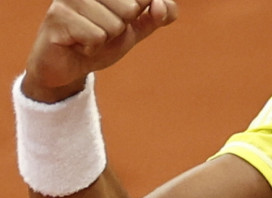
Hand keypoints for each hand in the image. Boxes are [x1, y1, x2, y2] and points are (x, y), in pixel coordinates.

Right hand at [22, 0, 178, 101]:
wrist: (68, 65)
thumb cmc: (100, 41)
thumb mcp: (135, 29)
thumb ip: (156, 17)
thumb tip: (161, 5)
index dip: (139, 14)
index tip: (122, 20)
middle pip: (131, 8)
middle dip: (121, 28)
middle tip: (101, 31)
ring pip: (114, 24)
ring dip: (106, 39)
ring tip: (88, 37)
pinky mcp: (58, 16)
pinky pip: (97, 36)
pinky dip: (92, 47)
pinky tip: (78, 44)